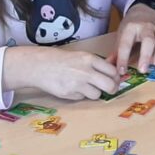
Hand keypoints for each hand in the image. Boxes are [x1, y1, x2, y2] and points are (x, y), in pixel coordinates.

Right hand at [2, 46, 120, 100]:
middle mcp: (85, 71)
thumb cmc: (62, 60)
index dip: (116, 77)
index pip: (113, 71)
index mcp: (90, 59)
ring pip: (97, 95)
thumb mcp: (81, 56)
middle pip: (110, 86)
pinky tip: (72, 87)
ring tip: (84, 86)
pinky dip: (80, 95)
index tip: (114, 79)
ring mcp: (77, 84)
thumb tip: (115, 74)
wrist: (39, 65)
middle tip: (110, 89)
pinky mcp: (68, 94)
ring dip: (94, 93)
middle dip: (112, 89)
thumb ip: (96, 64)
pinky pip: (82, 98)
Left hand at [109, 4, 154, 74]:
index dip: (123, 58)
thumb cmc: (131, 26)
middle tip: (143, 70)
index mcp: (130, 27)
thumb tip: (109, 66)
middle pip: (148, 40)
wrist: (144, 10)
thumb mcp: (121, 35)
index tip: (121, 71)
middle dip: (146, 55)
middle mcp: (146, 26)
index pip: (126, 44)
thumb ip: (117, 51)